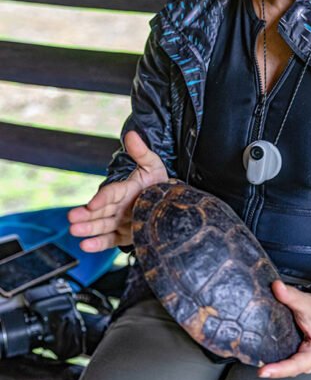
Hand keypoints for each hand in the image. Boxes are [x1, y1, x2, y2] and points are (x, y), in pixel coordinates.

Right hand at [68, 130, 168, 251]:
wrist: (170, 203)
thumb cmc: (159, 183)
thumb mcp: (153, 166)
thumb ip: (142, 153)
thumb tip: (132, 134)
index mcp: (125, 189)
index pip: (111, 193)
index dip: (102, 198)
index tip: (93, 204)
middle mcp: (119, 206)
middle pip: (101, 211)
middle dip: (86, 215)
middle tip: (71, 218)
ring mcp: (121, 221)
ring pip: (102, 225)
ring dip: (88, 229)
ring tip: (75, 231)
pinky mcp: (125, 235)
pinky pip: (110, 240)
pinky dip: (98, 244)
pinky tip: (85, 246)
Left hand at [257, 280, 310, 378]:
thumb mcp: (306, 303)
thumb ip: (291, 295)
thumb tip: (277, 287)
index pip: (295, 365)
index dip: (279, 370)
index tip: (264, 371)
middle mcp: (308, 359)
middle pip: (289, 370)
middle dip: (274, 371)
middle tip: (258, 370)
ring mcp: (300, 358)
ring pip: (285, 367)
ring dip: (273, 366)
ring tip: (256, 363)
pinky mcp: (293, 353)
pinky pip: (282, 359)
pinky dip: (273, 359)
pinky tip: (260, 355)